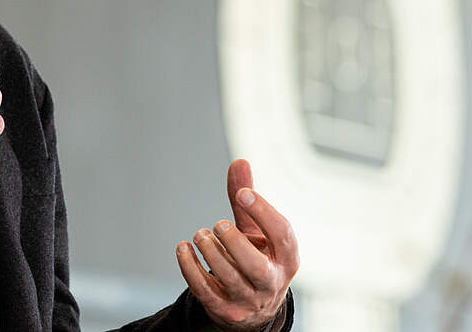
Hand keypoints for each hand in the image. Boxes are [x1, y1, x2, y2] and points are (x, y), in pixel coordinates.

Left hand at [176, 159, 298, 331]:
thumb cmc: (256, 256)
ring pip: (229, 278)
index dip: (263, 211)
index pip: (282, 234)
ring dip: (210, 252)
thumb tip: (239, 161)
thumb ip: (247, 198)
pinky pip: (205, 290)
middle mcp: (272, 282)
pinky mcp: (225, 311)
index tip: (242, 193)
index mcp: (287, 258)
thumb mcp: (257, 229)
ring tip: (201, 234)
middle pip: (255, 266)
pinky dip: (190, 267)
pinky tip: (183, 248)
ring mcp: (249, 300)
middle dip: (234, 242)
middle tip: (218, 223)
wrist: (253, 306)